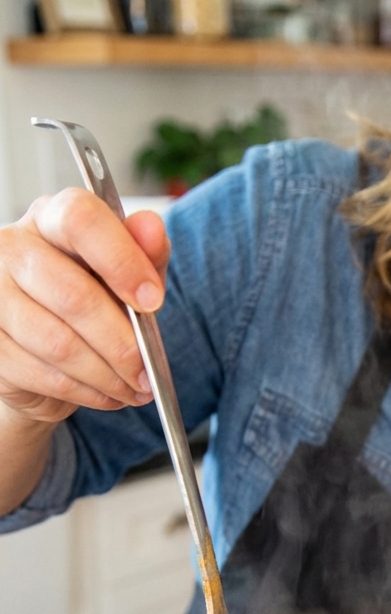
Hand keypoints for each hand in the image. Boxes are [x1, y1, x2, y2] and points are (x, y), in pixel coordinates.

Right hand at [0, 189, 168, 423]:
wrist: (45, 348)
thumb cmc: (89, 299)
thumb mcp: (126, 274)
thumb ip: (144, 253)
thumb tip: (151, 228)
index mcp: (50, 219)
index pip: (80, 220)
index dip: (122, 261)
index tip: (152, 301)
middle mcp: (12, 248)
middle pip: (74, 296)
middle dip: (122, 343)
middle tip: (148, 370)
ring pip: (59, 344)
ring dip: (107, 376)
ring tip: (134, 387)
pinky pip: (44, 375)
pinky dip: (85, 392)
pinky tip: (107, 394)